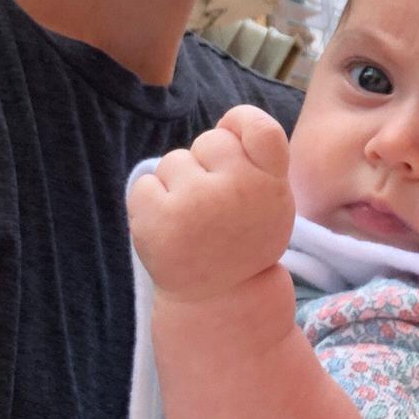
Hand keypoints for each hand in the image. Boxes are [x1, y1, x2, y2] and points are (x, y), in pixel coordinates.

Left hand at [129, 105, 295, 302]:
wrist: (219, 299)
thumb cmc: (244, 239)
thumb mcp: (272, 201)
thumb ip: (258, 160)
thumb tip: (226, 120)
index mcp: (271, 185)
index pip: (261, 129)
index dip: (242, 121)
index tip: (233, 134)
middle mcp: (236, 191)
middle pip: (211, 140)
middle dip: (208, 164)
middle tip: (216, 206)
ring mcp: (195, 204)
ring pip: (175, 161)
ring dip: (178, 184)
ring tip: (193, 222)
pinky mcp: (157, 219)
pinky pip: (145, 183)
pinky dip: (150, 202)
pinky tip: (169, 228)